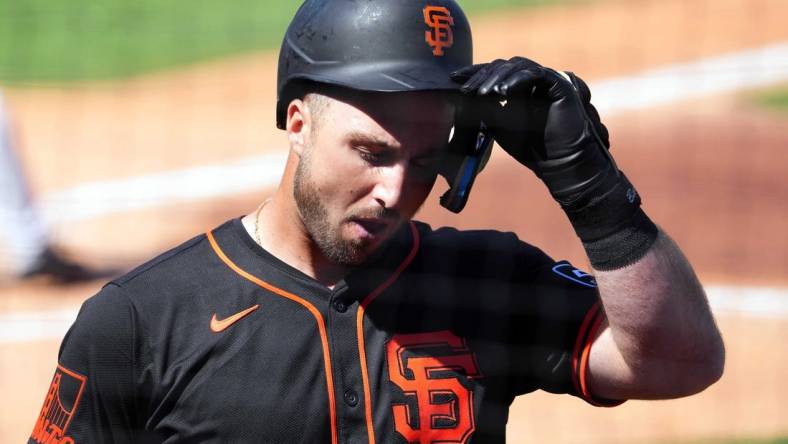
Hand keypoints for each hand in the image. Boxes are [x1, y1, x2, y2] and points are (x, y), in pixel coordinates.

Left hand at [451, 57, 615, 203]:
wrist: (558, 163)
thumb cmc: (529, 147)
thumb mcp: (498, 125)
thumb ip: (485, 108)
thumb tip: (461, 95)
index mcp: (519, 87)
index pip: (494, 72)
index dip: (474, 73)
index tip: (453, 78)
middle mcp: (533, 80)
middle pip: (503, 65)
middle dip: (482, 75)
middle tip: (466, 90)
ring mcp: (547, 79)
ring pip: (517, 65)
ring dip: (497, 77)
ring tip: (483, 94)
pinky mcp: (559, 83)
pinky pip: (536, 73)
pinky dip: (518, 80)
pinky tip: (502, 92)